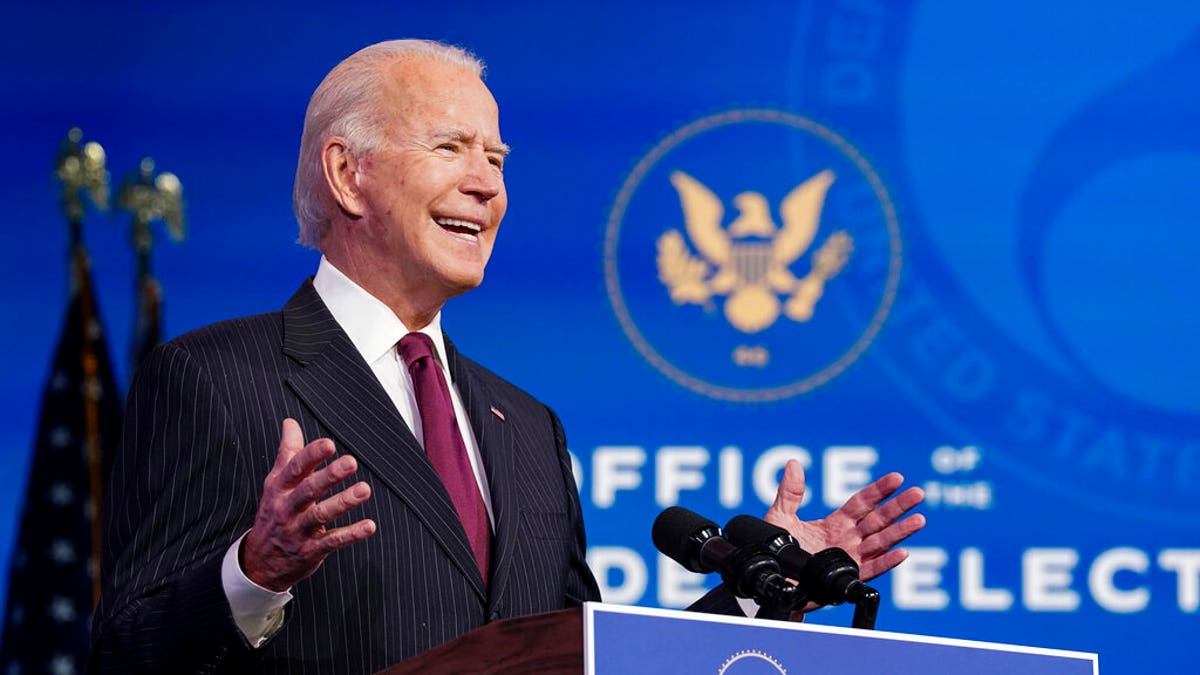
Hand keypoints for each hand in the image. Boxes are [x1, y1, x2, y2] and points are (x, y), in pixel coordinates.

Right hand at [241, 419, 376, 590]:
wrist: (258, 563)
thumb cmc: (273, 514)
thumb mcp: (275, 483)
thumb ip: (288, 453)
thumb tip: (290, 422)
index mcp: (279, 489)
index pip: (295, 469)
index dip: (311, 455)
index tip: (328, 444)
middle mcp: (287, 508)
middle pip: (308, 490)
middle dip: (329, 476)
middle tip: (351, 462)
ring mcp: (298, 531)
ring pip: (321, 515)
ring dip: (343, 502)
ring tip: (365, 490)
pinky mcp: (310, 551)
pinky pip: (332, 542)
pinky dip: (351, 534)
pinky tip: (370, 525)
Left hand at [765, 460, 924, 581]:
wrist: (774, 580)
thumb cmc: (778, 550)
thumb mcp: (780, 516)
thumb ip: (790, 492)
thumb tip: (793, 463)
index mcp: (836, 523)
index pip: (863, 503)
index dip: (879, 490)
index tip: (897, 478)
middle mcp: (848, 539)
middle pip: (879, 519)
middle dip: (898, 507)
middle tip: (918, 493)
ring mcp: (851, 558)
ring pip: (881, 542)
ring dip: (900, 532)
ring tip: (919, 519)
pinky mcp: (849, 577)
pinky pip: (872, 569)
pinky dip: (887, 562)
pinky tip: (902, 553)